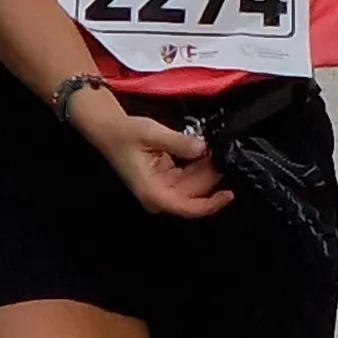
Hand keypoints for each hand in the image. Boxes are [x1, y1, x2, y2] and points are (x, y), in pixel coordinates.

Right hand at [78, 98, 233, 216]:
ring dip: (206, 168)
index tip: (229, 193)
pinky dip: (198, 164)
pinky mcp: (166, 179)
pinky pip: (188, 176)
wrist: (109, 129)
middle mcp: (158, 195)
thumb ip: (179, 143)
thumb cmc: (125, 134)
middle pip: (194, 193)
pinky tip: (205, 150)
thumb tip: (203, 148)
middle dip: (210, 174)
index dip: (211, 204)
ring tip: (215, 147)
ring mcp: (162, 188)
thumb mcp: (152, 133)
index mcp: (153, 191)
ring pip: (194, 184)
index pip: (187, 207)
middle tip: (223, 152)